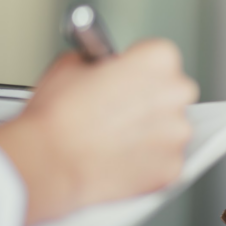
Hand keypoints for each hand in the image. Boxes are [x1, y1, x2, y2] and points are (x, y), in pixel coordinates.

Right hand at [0, 39, 198, 225]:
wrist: (48, 163)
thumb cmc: (57, 117)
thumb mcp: (71, 64)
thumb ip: (99, 61)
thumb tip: (101, 68)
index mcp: (158, 59)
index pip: (160, 57)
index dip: (137, 68)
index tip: (125, 78)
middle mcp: (176, 93)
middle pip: (172, 91)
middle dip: (150, 100)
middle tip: (118, 110)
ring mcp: (177, 134)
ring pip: (170, 129)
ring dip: (150, 132)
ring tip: (114, 138)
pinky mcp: (171, 168)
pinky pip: (164, 161)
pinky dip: (147, 163)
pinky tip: (119, 159)